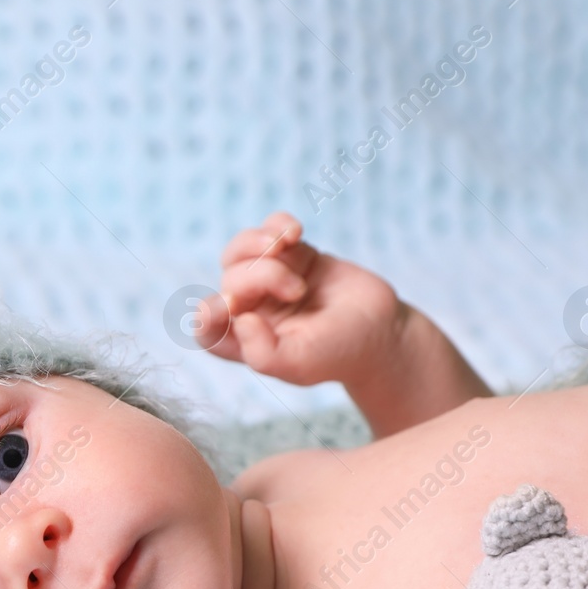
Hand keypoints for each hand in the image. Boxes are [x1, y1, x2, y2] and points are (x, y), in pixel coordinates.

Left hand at [195, 211, 405, 388]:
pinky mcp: (293, 256)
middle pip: (229, 281)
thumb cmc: (339, 352)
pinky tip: (296, 234)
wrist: (381, 328)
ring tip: (288, 245)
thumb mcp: (300, 364)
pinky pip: (269, 229)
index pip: (206, 328)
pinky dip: (277, 224)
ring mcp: (269, 281)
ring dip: (256, 243)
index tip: (234, 306)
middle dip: (259, 276)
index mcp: (244, 342)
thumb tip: (238, 319)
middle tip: (296, 289)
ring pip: (238, 250)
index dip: (210, 314)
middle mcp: (250, 311)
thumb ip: (263, 353)